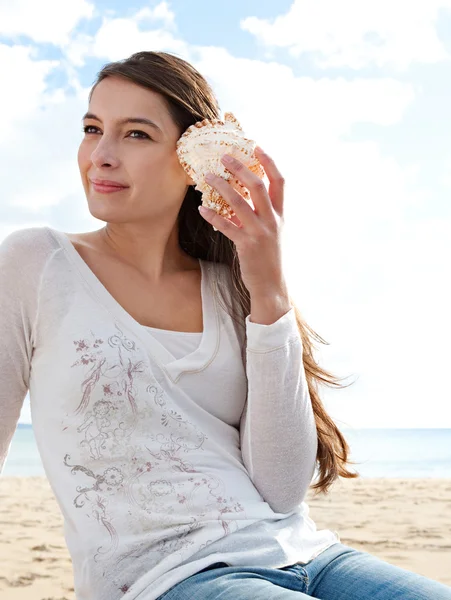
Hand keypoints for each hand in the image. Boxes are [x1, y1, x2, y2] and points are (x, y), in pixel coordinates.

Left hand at [198, 147, 286, 297]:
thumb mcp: (272, 232)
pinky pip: (226, 225)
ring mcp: (259, 232)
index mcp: (280, 215)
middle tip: (224, 157)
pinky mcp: (246, 245)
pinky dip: (212, 215)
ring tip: (207, 177)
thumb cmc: (269, 257)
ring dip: (221, 187)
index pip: (279, 182)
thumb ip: (262, 214)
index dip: (269, 163)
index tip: (256, 147)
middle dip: (240, 169)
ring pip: (239, 202)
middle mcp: (272, 220)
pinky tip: (201, 208)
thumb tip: (242, 197)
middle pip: (257, 186)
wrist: (272, 284)